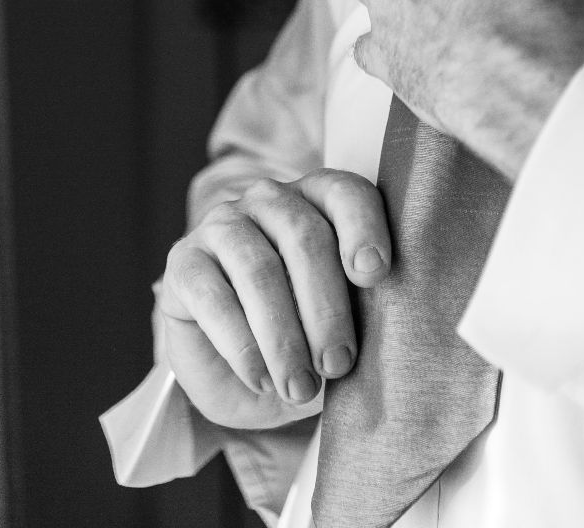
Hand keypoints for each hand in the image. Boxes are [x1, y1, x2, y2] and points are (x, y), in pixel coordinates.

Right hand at [158, 168, 390, 427]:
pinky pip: (213, 298)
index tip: (375, 274)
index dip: (363, 229)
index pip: (346, 195)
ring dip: (283, 335)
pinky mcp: (184, 262)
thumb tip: (400, 330)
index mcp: (319, 200)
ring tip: (300, 388)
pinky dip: (241, 345)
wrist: (242, 370)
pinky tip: (260, 378)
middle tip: (339, 365)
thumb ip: (367, 312)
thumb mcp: (341, 323)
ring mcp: (223, 226)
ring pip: (259, 269)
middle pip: (304, 236)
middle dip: (326, 306)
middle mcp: (270, 200)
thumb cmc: (307, 335)